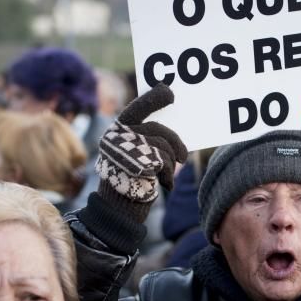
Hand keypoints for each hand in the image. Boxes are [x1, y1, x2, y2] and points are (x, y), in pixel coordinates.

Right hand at [98, 83, 187, 215]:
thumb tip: (172, 132)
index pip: (137, 108)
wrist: (118, 208)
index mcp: (117, 131)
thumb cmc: (130, 181)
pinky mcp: (136, 163)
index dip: (153, 98)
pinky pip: (163, 161)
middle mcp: (117, 137)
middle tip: (184, 157)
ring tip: (169, 176)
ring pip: (162, 146)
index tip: (169, 91)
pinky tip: (166, 184)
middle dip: (175, 141)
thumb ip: (146, 140)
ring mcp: (125, 149)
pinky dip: (168, 173)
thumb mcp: (134, 157)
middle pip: (156, 128)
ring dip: (171, 163)